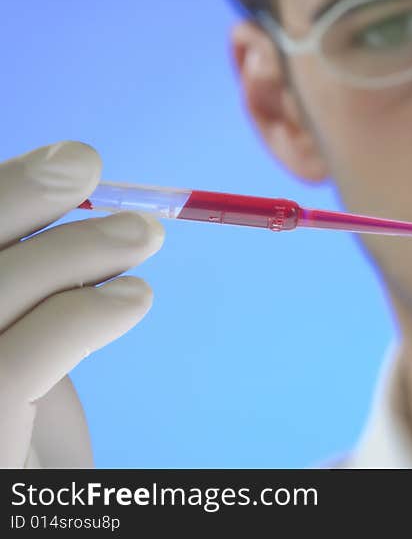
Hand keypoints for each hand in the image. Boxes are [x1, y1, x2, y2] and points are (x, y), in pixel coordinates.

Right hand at [0, 142, 163, 467]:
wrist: (29, 512)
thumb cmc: (16, 453)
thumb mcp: (13, 375)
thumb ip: (21, 309)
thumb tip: (69, 221)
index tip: (68, 162)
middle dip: (11, 198)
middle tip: (88, 164)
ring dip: (67, 253)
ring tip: (142, 236)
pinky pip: (11, 365)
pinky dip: (79, 318)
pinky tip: (133, 301)